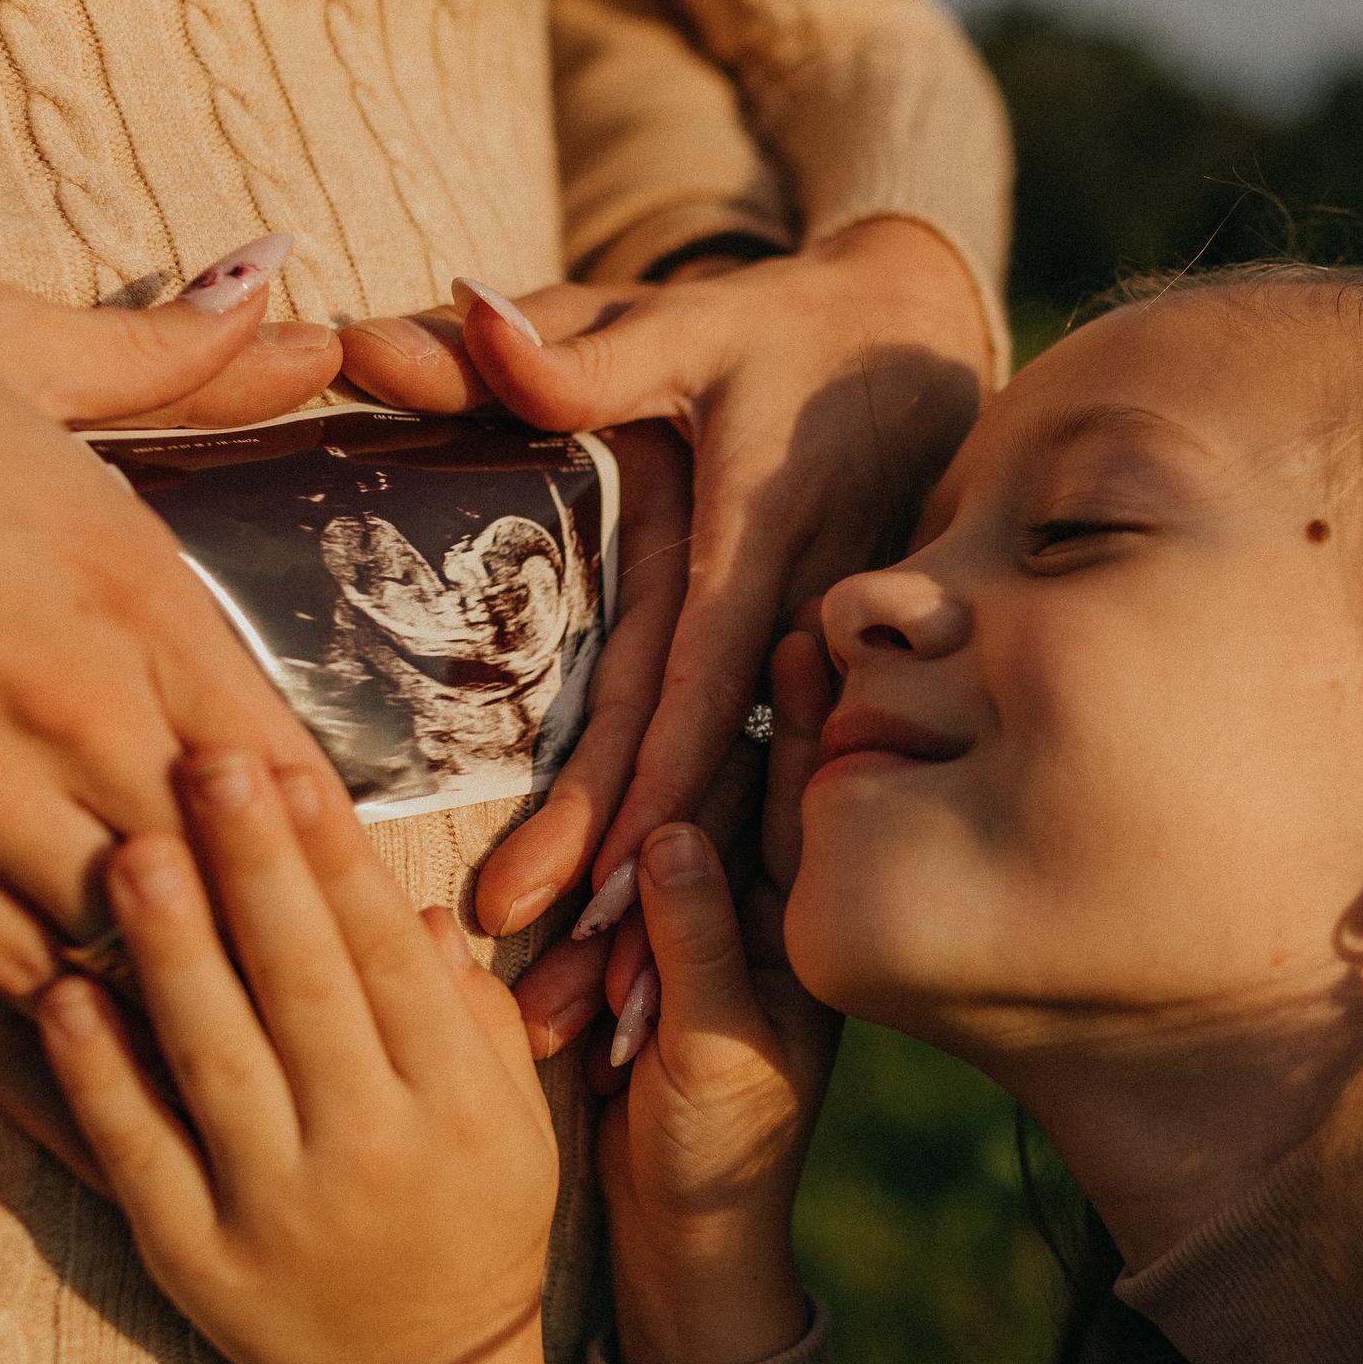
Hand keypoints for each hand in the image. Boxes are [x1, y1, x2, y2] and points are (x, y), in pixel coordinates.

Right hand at [0, 227, 346, 1011]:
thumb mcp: (3, 342)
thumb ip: (171, 363)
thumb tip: (294, 315)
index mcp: (135, 593)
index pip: (286, 759)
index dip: (319, 831)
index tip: (342, 869)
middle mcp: (79, 711)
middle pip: (225, 873)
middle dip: (265, 928)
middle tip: (304, 988)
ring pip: (122, 947)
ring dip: (166, 986)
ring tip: (210, 1039)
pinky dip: (46, 1019)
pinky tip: (74, 1055)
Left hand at [36, 749, 564, 1363]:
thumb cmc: (474, 1229)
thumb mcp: (511, 1122)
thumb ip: (470, 1015)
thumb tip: (417, 910)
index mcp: (452, 1105)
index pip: (385, 958)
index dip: (337, 859)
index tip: (291, 770)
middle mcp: (368, 1150)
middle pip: (302, 985)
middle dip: (253, 867)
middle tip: (203, 763)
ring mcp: (275, 1207)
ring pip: (215, 1056)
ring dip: (170, 947)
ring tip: (130, 847)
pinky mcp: (195, 1257)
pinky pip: (139, 1150)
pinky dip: (98, 1072)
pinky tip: (63, 993)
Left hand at [343, 218, 989, 941]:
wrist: (916, 345)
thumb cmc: (780, 330)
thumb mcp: (681, 322)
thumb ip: (563, 345)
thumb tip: (446, 324)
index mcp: (759, 552)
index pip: (692, 693)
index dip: (639, 798)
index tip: (576, 895)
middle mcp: (792, 632)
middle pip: (706, 789)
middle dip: (634, 911)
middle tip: (550, 1012)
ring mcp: (808, 671)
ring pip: (732, 819)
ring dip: (671, 933)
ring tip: (595, 1041)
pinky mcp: (802, 689)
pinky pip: (748, 802)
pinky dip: (704, 890)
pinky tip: (654, 980)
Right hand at [597, 631, 844, 1363]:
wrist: (674, 1238)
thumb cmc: (720, 1156)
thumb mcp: (719, 1055)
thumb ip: (698, 945)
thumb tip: (671, 842)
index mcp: (804, 934)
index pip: (813, 810)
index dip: (813, 724)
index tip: (808, 637)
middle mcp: (757, 908)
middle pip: (741, 789)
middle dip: (731, 718)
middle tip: (753, 615)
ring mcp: (698, 913)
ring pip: (677, 816)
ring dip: (674, 750)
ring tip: (707, 664)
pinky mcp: (640, 930)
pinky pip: (623, 861)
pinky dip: (607, 827)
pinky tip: (626, 739)